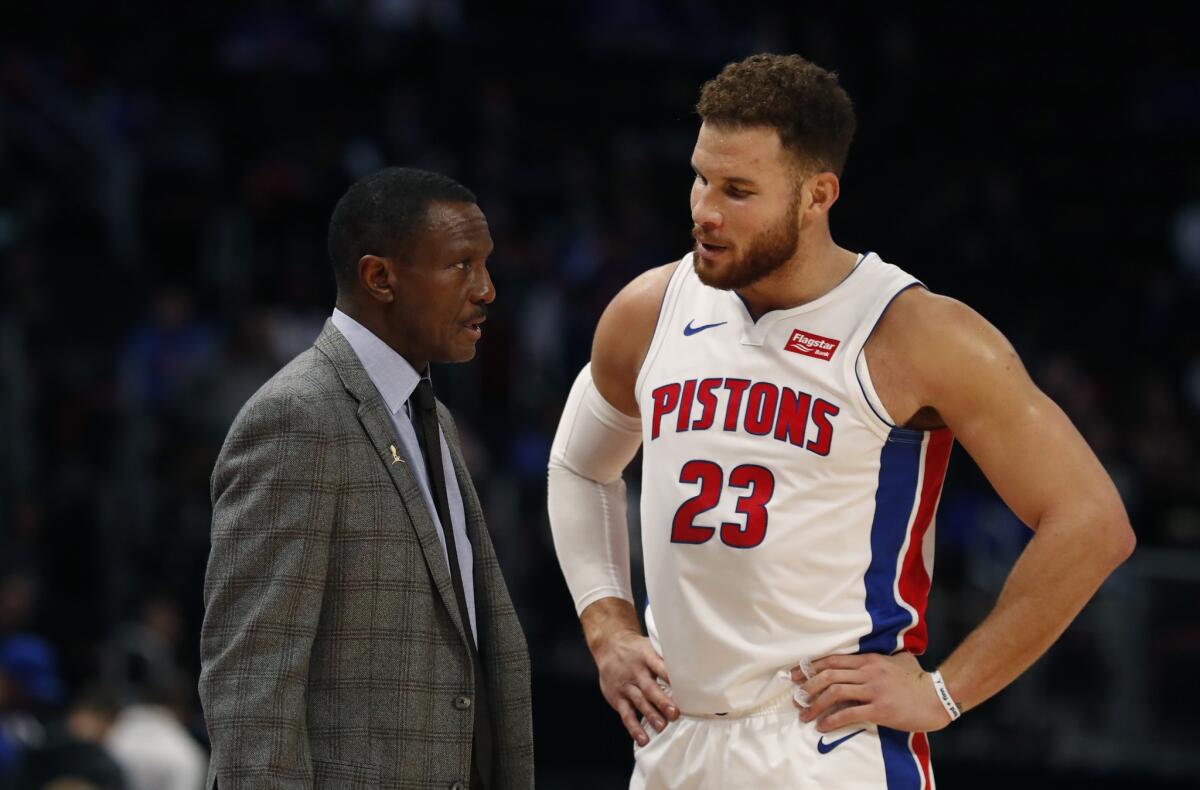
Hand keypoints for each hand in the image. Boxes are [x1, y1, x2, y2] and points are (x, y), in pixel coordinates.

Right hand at [592, 629, 678, 745]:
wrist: (608, 646)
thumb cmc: (636, 649)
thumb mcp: (649, 647)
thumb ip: (665, 658)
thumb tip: (692, 667)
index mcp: (646, 657)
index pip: (660, 666)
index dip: (670, 676)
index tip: (684, 686)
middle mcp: (636, 672)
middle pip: (650, 688)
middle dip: (662, 701)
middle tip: (675, 713)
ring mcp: (625, 686)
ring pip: (639, 702)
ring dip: (650, 715)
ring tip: (662, 727)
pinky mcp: (617, 698)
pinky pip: (626, 715)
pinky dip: (634, 728)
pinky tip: (643, 739)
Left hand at [790, 652, 951, 732]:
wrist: (938, 696)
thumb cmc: (917, 680)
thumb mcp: (895, 661)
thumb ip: (876, 660)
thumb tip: (861, 662)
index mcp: (869, 660)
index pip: (833, 660)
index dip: (811, 668)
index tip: (796, 676)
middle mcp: (868, 672)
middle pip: (829, 675)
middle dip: (808, 686)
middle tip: (796, 697)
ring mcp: (874, 690)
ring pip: (835, 693)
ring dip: (816, 705)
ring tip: (805, 715)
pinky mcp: (880, 709)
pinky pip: (850, 713)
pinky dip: (833, 720)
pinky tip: (823, 726)